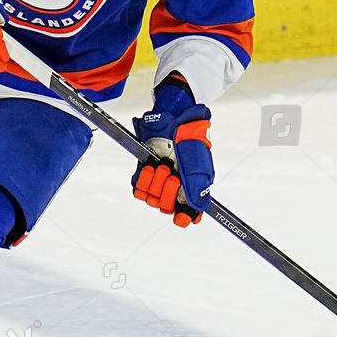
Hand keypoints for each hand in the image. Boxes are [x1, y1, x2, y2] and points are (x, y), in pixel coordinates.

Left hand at [130, 74, 213, 227]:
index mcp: (192, 187)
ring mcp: (158, 180)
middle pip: (167, 207)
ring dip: (156, 182)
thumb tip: (198, 210)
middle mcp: (175, 186)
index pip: (188, 213)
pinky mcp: (143, 173)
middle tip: (174, 174)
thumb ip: (197, 188)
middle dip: (169, 191)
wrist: (171, 118)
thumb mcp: (197, 163)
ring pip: (152, 199)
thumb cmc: (188, 138)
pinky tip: (150, 167)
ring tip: (162, 165)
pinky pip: (139, 189)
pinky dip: (143, 179)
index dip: (185, 217)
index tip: (181, 217)